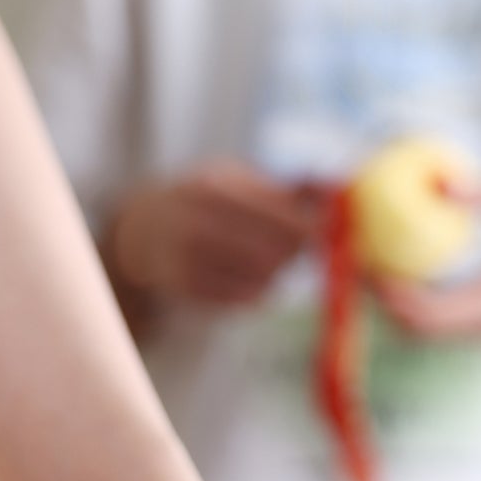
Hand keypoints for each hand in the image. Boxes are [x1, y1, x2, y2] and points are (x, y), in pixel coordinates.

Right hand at [103, 160, 318, 306]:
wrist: (143, 231)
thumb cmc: (205, 202)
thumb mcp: (237, 181)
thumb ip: (286, 188)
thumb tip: (338, 186)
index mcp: (213, 188)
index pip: (278, 214)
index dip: (309, 227)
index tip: (322, 233)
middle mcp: (196, 223)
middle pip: (272, 250)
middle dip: (293, 253)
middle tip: (296, 251)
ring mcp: (187, 259)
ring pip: (261, 278)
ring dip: (277, 274)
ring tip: (269, 262)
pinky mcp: (186, 289)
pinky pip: (243, 299)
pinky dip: (257, 292)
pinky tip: (250, 279)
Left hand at [376, 179, 480, 337]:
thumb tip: (442, 182)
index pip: (425, 314)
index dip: (390, 295)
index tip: (368, 266)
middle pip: (417, 331)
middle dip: (386, 305)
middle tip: (362, 269)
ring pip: (428, 332)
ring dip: (400, 308)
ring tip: (378, 271)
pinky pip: (444, 323)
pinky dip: (420, 305)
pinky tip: (408, 274)